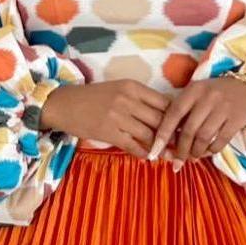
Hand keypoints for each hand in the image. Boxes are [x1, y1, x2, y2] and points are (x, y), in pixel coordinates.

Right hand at [37, 78, 172, 158]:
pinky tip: (146, 157)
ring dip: (158, 147)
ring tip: (165, 154)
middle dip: (171, 134)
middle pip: (160, 119)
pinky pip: (133, 146)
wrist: (63, 104)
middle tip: (178, 145)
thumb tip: (164, 115)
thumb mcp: (118, 90)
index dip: (176, 117)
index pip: (164, 102)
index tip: (181, 128)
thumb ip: (139, 100)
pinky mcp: (109, 132)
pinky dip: (143, 153)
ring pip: (149, 134)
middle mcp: (128, 99)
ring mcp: (118, 116)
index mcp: (132, 87)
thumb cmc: (92, 98)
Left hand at [149, 75, 245, 161]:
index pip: (173, 113)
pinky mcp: (236, 120)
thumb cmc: (216, 93)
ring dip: (196, 152)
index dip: (162, 134)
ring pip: (204, 137)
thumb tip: (164, 138)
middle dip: (181, 150)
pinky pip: (220, 141)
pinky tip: (207, 152)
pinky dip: (211, 150)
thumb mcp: (197, 94)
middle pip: (189, 130)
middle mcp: (208, 98)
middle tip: (176, 162)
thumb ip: (182, 110)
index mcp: (193, 90)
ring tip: (192, 158)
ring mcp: (223, 108)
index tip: (154, 152)